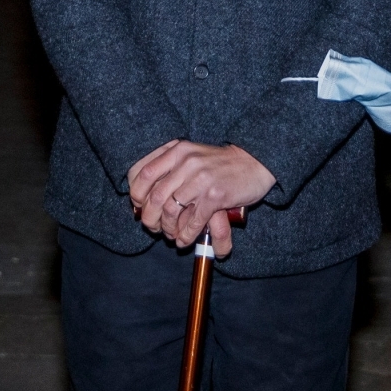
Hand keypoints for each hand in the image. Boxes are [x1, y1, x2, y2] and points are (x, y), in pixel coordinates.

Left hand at [127, 140, 275, 256]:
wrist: (254, 162)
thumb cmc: (220, 163)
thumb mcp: (191, 155)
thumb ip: (170, 168)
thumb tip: (144, 196)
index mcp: (177, 150)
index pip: (143, 172)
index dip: (136, 193)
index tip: (138, 205)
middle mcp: (186, 161)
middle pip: (154, 195)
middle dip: (149, 217)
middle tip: (152, 227)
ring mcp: (200, 178)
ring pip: (171, 210)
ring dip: (167, 228)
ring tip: (170, 234)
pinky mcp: (215, 195)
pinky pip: (192, 221)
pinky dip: (185, 235)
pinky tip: (184, 240)